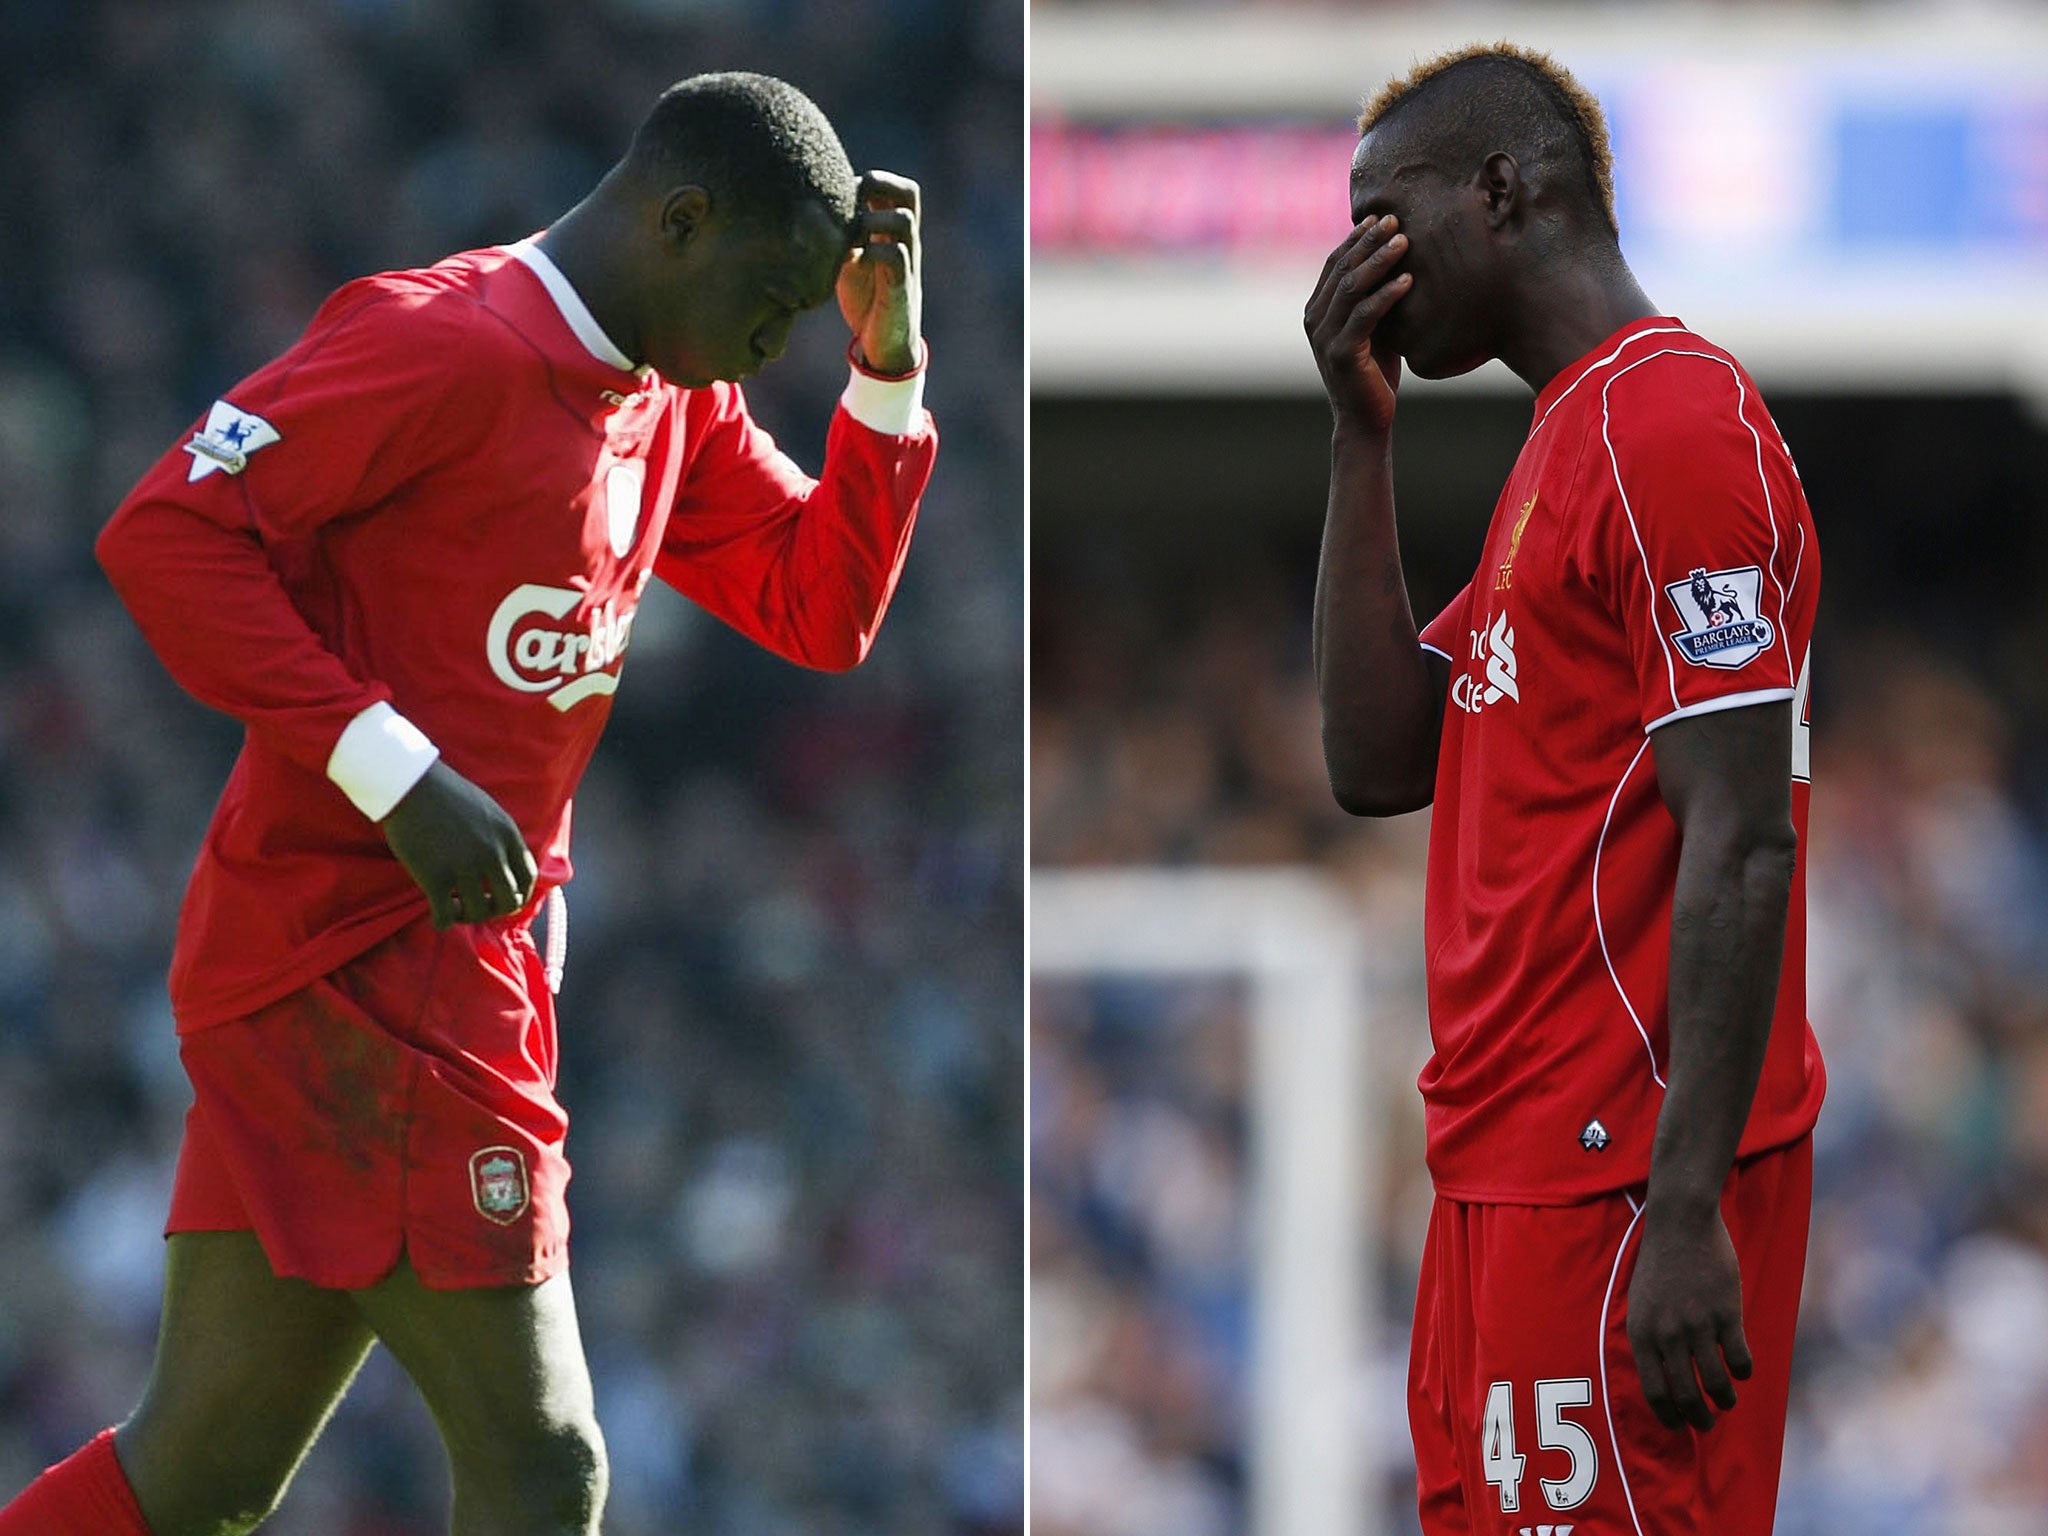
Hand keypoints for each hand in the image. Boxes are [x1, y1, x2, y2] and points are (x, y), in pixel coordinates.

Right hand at [380, 760, 537, 929]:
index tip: (507, 900)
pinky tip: (438, 918)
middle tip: (480, 907)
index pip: (529, 877)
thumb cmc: (445, 794)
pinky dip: (443, 922)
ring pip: (478, 911)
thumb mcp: (488, 809)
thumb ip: (502, 836)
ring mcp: (465, 867)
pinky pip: (446, 915)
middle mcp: (492, 853)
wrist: (409, 785)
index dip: (520, 895)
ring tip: (455, 909)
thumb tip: (507, 862)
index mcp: (508, 835)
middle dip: (496, 910)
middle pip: (508, 901)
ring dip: (468, 916)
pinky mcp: (436, 877)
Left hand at [838, 170, 921, 375]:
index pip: (898, 188)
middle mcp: (907, 243)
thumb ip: (841, 236)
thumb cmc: (866, 300)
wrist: (886, 345)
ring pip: (904, 219)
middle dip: (877, 187)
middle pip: (910, 193)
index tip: (845, 198)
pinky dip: (870, 251)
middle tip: (850, 205)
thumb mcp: (851, 260)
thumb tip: (809, 212)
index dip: (872, 181)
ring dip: (870, 220)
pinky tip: (852, 262)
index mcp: (895, 233)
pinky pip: (895, 255)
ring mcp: (908, 264)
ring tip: (849, 238)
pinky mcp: (900, 287)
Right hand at [1304, 215, 1410, 435]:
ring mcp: (1325, 337)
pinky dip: (1387, 295)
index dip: (1356, 237)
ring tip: (1404, 242)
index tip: (1382, 216)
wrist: (1366, 420)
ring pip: (1351, 288)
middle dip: (1369, 241)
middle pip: (1341, 269)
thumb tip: (1400, 258)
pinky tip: (1408, 280)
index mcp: (1317, 310)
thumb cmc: (1374, 372)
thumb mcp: (1374, 326)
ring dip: (1379, 261)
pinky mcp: (1341, 354)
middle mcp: (1314, 320)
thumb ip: (1374, 297)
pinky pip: (1365, 316)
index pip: (1334, 263)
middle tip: (1396, 220)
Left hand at [1626, 1203, 1752, 1431]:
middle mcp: (1667, 1334)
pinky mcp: (1726, 1313)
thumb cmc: (1660, 1263)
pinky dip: (1743, 1372)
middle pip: (1686, 1395)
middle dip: (1699, 1418)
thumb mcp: (1640, 1302)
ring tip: (1727, 1401)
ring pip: (1717, 1383)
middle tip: (1707, 1423)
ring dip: (1724, 1400)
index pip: (1653, 1391)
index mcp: (1642, 1332)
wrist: (1681, 1223)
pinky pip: (1739, 1359)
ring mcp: (1698, 1325)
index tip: (1679, 1427)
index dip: (1668, 1416)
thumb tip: (1660, 1377)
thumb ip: (1649, 1338)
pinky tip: (1742, 1370)